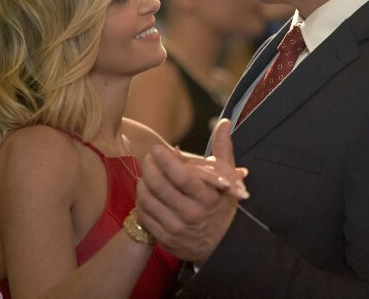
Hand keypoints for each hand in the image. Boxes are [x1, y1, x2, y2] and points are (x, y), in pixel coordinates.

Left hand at [136, 119, 244, 262]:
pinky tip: (145, 192)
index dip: (165, 160)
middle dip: (149, 167)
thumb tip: (224, 122)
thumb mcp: (227, 179)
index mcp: (208, 198)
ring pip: (148, 200)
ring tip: (146, 173)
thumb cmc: (222, 205)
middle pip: (160, 186)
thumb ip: (223, 149)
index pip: (181, 177)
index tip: (156, 148)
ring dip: (142, 182)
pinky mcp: (165, 239)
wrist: (223, 245)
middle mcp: (192, 215)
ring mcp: (177, 229)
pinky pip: (144, 216)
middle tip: (148, 158)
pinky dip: (141, 201)